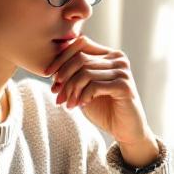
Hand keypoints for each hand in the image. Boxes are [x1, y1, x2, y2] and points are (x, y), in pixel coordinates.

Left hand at [44, 36, 155, 159]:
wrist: (125, 129)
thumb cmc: (104, 108)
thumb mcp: (84, 88)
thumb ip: (74, 75)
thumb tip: (52, 68)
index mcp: (109, 54)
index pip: (81, 44)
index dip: (62, 57)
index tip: (48, 74)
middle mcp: (118, 59)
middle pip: (81, 59)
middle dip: (64, 78)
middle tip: (58, 96)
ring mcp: (123, 72)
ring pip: (85, 73)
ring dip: (72, 90)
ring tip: (69, 104)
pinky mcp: (124, 86)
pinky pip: (94, 86)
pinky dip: (83, 96)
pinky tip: (82, 105)